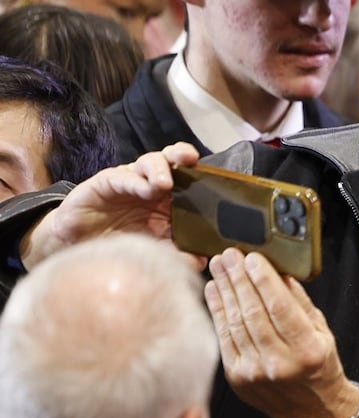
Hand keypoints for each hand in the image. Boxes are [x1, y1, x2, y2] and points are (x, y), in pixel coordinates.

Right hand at [19, 143, 199, 269]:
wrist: (81, 246)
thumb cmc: (121, 243)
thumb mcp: (154, 251)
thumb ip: (177, 254)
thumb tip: (201, 261)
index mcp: (171, 198)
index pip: (192, 179)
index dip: (204, 174)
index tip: (218, 177)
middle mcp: (154, 185)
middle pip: (173, 161)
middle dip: (184, 156)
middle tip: (192, 160)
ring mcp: (131, 181)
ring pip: (150, 161)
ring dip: (161, 168)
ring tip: (166, 183)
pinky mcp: (107, 181)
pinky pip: (123, 175)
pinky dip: (136, 180)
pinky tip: (145, 189)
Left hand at [203, 248, 358, 417]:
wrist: (314, 412)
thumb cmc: (321, 370)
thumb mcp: (323, 334)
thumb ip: (300, 305)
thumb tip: (279, 274)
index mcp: (308, 351)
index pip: (280, 307)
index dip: (263, 280)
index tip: (252, 258)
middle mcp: (279, 363)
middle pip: (252, 312)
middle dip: (239, 279)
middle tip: (229, 256)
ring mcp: (254, 372)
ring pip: (234, 323)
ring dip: (225, 291)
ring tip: (219, 268)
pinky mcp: (236, 377)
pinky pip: (224, 338)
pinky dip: (217, 312)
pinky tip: (215, 292)